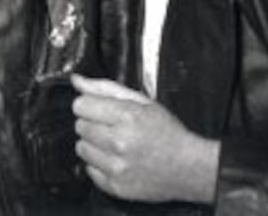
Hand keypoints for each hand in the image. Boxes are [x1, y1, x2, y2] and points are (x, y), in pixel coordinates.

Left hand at [71, 74, 218, 204]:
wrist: (190, 168)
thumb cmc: (168, 133)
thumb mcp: (142, 102)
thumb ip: (105, 89)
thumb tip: (77, 81)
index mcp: (127, 117)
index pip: (81, 105)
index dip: (88, 104)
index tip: (98, 108)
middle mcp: (120, 142)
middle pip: (80, 126)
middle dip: (92, 124)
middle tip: (112, 127)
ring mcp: (118, 167)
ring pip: (81, 148)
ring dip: (93, 144)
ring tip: (114, 144)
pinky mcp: (117, 186)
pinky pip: (89, 170)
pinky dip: (99, 165)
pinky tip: (116, 160)